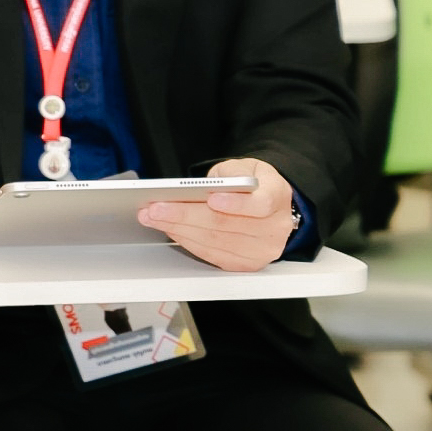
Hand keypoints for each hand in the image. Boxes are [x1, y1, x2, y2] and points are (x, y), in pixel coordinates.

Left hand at [137, 158, 295, 271]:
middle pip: (226, 225)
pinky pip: (212, 255)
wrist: (264, 202)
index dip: (235, 203)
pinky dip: (187, 241)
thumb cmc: (250, 183)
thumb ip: (228, 175)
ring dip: (179, 229)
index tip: (211, 198)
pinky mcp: (246, 264)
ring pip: (215, 242)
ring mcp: (262, 250)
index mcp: (277, 196)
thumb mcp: (242, 166)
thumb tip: (202, 188)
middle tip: (156, 208)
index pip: (260, 204)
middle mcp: (275, 227)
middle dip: (185, 215)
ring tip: (154, 217)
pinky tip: (170, 229)